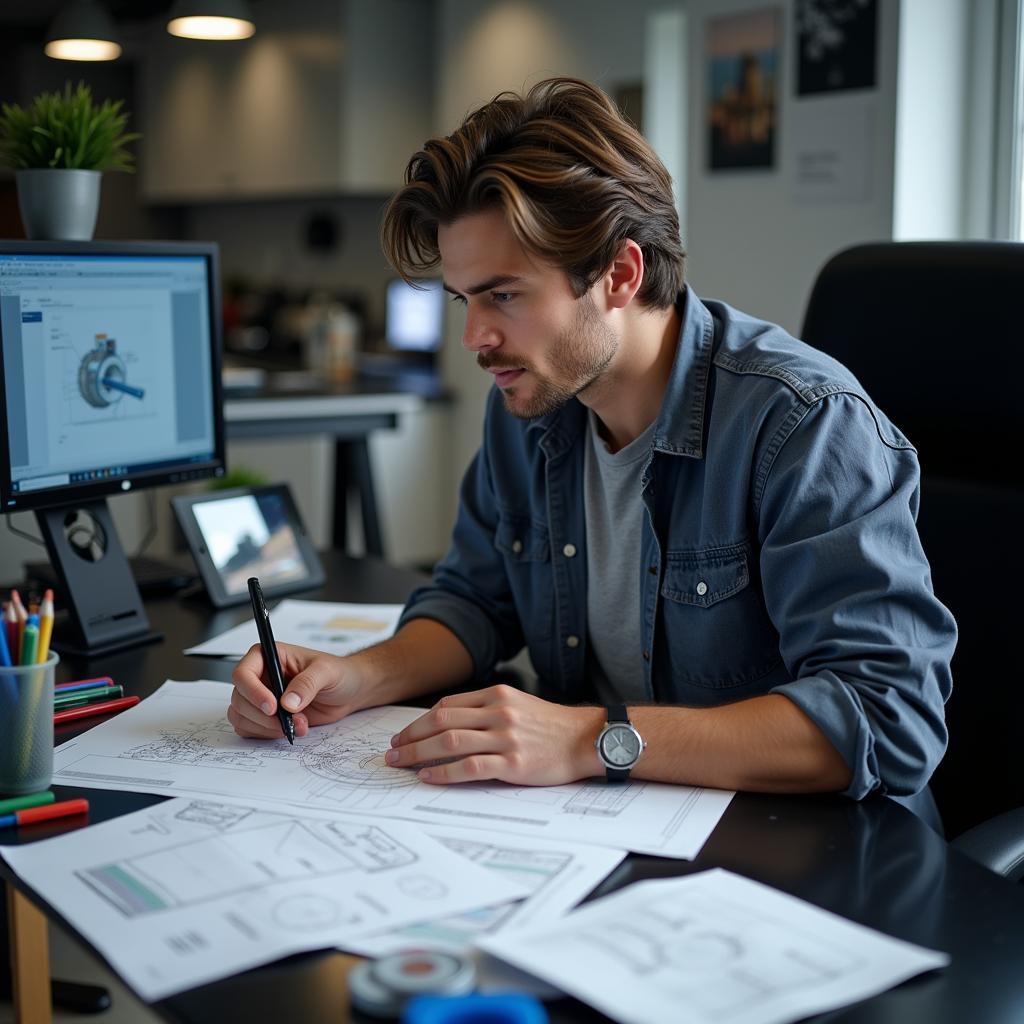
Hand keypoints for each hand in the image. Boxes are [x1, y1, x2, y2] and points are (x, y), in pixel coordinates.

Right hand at [228, 642, 368, 739]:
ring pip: (241, 716)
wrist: (348, 692)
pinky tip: (292, 729)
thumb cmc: (338, 673)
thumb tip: (287, 702)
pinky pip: (250, 729)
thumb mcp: (327, 672)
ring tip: (297, 724)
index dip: (253, 692)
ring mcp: (260, 697)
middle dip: (263, 716)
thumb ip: (307, 683)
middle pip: (240, 699)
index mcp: (269, 656)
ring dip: (267, 728)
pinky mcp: (265, 716)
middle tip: (288, 721)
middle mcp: (260, 676)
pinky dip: (268, 734)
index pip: (243, 673)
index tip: (272, 706)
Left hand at [385, 684, 603, 785]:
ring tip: (401, 764)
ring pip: (449, 743)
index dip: (419, 721)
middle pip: (441, 722)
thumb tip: (449, 723)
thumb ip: (487, 709)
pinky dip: (444, 772)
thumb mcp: (518, 705)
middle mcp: (499, 713)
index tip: (404, 734)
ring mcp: (506, 738)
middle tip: (392, 751)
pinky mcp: (513, 764)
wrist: (587, 739)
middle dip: (410, 737)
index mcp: (497, 695)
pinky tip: (429, 776)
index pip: (447, 705)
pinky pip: (470, 767)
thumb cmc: (552, 726)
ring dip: (418, 754)